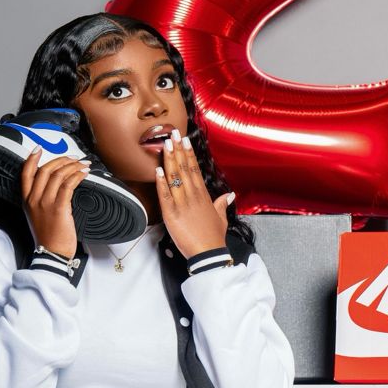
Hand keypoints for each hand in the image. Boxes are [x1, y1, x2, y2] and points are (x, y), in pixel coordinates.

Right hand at [21, 147, 90, 256]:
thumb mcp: (38, 216)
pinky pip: (68, 185)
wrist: (52, 253)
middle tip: (74, 158)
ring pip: (58, 175)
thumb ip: (42, 200)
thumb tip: (58, 184)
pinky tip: (84, 173)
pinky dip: (77, 176)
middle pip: (45, 170)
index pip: (26, 174)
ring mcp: (45, 203)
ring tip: (83, 164)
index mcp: (27, 200)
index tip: (38, 149)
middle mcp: (34, 199)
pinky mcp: (58, 208)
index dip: (32, 159)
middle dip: (61, 160)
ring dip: (73, 166)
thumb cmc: (49, 236)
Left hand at [155, 130, 231, 259]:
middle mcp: (193, 196)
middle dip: (178, 150)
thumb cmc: (214, 237)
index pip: (195, 170)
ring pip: (174, 178)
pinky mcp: (171, 214)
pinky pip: (164, 195)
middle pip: (184, 169)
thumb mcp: (221, 218)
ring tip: (165, 145)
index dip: (189, 154)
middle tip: (173, 134)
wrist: (208, 253)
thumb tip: (230, 195)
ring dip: (169, 160)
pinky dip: (161, 183)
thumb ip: (223, 203)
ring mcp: (182, 204)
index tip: (185, 141)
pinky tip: (158, 170)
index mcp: (203, 195)